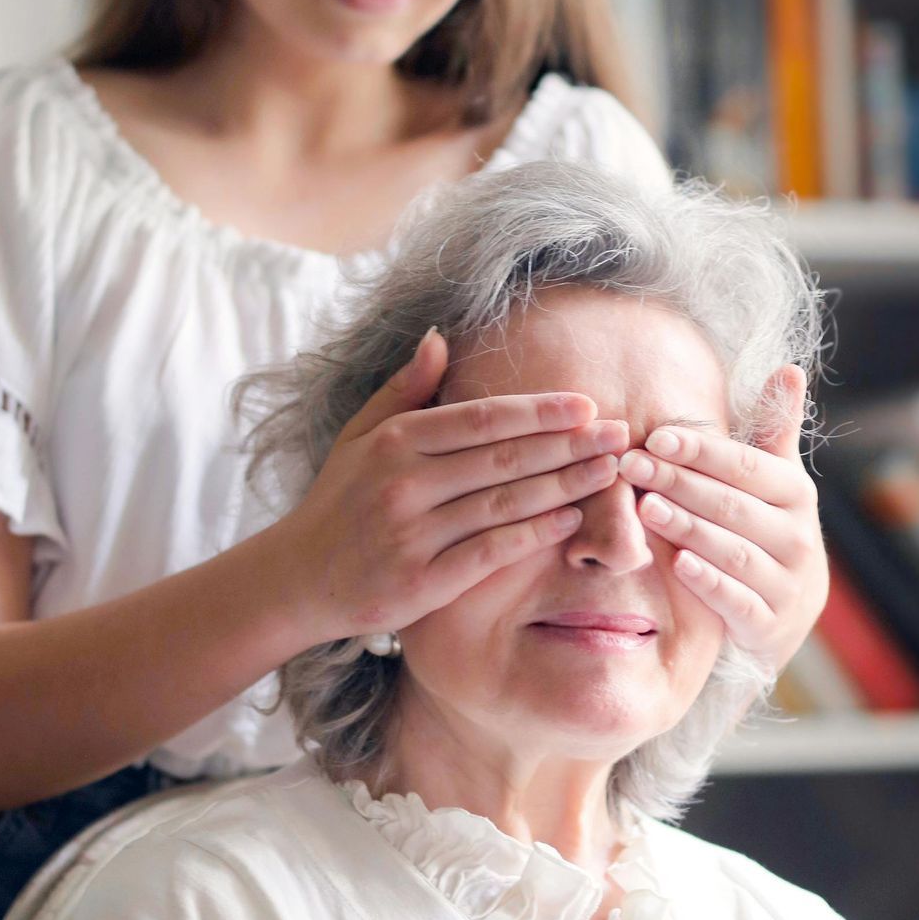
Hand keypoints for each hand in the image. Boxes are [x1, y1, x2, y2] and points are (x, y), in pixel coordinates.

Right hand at [274, 328, 629, 645]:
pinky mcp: (421, 583)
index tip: (586, 404)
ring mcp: (412, 534)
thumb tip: (440, 336)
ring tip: (608, 472)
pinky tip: (571, 520)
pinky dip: (534, 535)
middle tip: (620, 434)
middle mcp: (402, 484)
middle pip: (503, 458)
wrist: (298, 579)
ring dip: (564, 486)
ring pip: (504, 504)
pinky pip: (490, 553)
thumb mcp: (359, 436)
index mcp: (394, 442)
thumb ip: (404, 389)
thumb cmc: (338, 502)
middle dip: (569, 445)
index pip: (481, 419)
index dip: (538, 411)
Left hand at [615, 366, 826, 671]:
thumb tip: (789, 368)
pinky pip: (738, 601)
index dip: (701, 451)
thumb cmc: (767, 529)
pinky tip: (677, 564)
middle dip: (679, 483)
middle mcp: (798, 536)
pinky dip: (709, 583)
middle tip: (631, 465)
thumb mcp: (775, 481)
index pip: (746, 466)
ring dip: (688, 528)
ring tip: (644, 508)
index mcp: (796, 494)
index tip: (655, 436)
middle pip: (732, 505)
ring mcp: (787, 582)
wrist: (787, 612)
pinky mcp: (770, 624)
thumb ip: (775, 429)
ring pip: (733, 550)